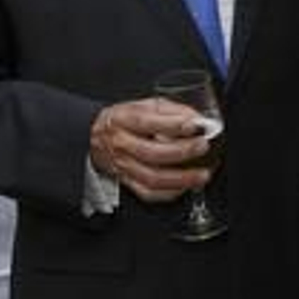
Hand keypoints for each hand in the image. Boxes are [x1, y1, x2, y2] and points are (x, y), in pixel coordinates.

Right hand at [89, 98, 213, 203]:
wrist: (96, 136)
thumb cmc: (125, 119)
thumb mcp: (145, 104)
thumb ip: (171, 110)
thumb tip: (196, 119)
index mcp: (125, 120)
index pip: (147, 122)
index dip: (174, 125)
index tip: (195, 125)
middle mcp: (122, 144)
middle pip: (152, 153)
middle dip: (182, 151)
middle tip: (202, 146)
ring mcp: (124, 166)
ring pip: (152, 178)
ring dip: (181, 179)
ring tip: (202, 174)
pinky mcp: (127, 181)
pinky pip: (148, 193)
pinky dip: (169, 193)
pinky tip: (185, 187)